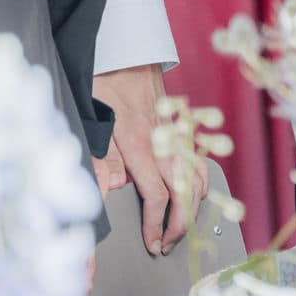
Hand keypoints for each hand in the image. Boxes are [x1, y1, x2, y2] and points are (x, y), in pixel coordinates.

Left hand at [92, 64, 207, 255]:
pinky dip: (202, 183)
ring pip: (197, 179)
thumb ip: (103, 156)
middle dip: (179, 225)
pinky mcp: (182, 129)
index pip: (158, 196)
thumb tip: (112, 190)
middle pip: (184, 194)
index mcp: (140, 144)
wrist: (128, 51)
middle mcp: (165, 142)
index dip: (157, 225)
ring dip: (193, 208)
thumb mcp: (93, 118)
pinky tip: (195, 193)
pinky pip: (200, 162)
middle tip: (169, 244)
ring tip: (182, 226)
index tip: (153, 243)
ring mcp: (177, 136)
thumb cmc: (106, 81)